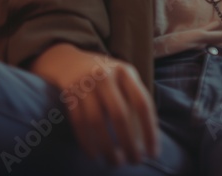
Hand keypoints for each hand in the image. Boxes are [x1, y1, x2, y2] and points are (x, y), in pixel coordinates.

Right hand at [31, 43, 159, 165]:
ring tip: (116, 162)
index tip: (153, 151)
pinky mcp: (68, 94)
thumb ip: (134, 99)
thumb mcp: (122, 78)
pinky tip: (94, 155)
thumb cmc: (103, 75)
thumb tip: (147, 137)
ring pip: (97, 121)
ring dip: (107, 146)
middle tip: (135, 161)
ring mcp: (85, 84)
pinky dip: (86, 142)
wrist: (68, 60)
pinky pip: (78, 123)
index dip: (149, 129)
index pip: (142, 103)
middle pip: (119, 114)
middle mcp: (105, 76)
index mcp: (125, 72)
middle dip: (128, 142)